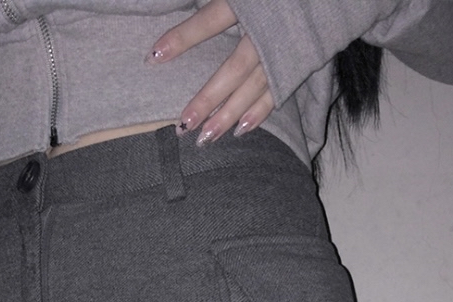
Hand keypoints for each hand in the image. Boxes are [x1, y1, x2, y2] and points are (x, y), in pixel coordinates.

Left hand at [149, 0, 274, 143]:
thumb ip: (221, 4)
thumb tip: (180, 22)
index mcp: (255, 3)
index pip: (212, 20)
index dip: (183, 38)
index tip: (153, 57)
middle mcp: (270, 30)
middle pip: (234, 68)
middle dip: (208, 98)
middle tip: (184, 124)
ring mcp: (285, 50)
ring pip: (254, 87)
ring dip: (229, 115)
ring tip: (205, 138)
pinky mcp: (298, 63)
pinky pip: (277, 93)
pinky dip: (259, 113)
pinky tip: (240, 131)